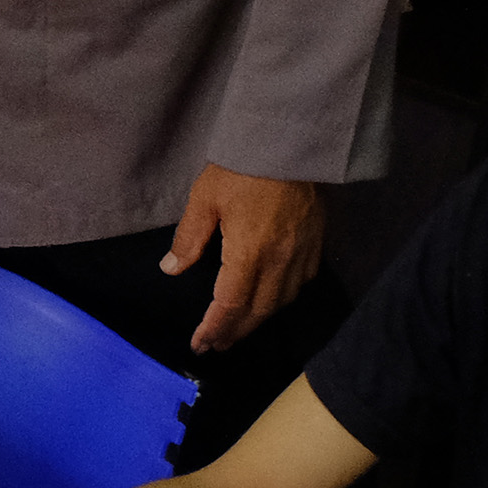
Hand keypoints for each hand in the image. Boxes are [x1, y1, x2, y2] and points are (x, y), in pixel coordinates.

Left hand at [162, 164, 325, 352]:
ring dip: (258, 320)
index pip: (230, 304)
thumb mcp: (204, 199)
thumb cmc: (241, 168)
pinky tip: (270, 299)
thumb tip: (171, 268)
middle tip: (217, 344)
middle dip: (235, 332)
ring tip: (238, 328)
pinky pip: (300, 284)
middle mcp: (279, 260)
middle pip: (258, 311)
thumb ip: (189, 238)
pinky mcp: (316, 243)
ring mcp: (301, 253)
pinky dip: (282, 299)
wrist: (290, 143)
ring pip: (281, 302)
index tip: (201, 344)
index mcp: (249, 252)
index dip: (215, 328)